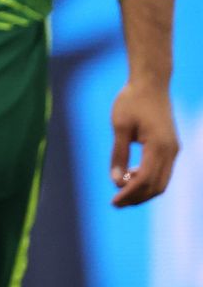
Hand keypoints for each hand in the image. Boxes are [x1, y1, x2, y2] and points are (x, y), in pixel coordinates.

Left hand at [109, 79, 178, 206]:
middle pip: (157, 185)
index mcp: (159, 146)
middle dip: (137, 197)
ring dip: (142, 189)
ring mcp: (173, 149)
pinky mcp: (171, 146)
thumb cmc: (132, 101)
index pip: (145, 180)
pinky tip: (130, 175)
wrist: (150, 83)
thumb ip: (119, 154)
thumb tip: (115, 180)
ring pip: (161, 180)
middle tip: (116, 203)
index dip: (129, 193)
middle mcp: (171, 151)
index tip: (114, 201)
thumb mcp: (119, 127)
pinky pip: (162, 170)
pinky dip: (147, 178)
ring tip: (120, 190)